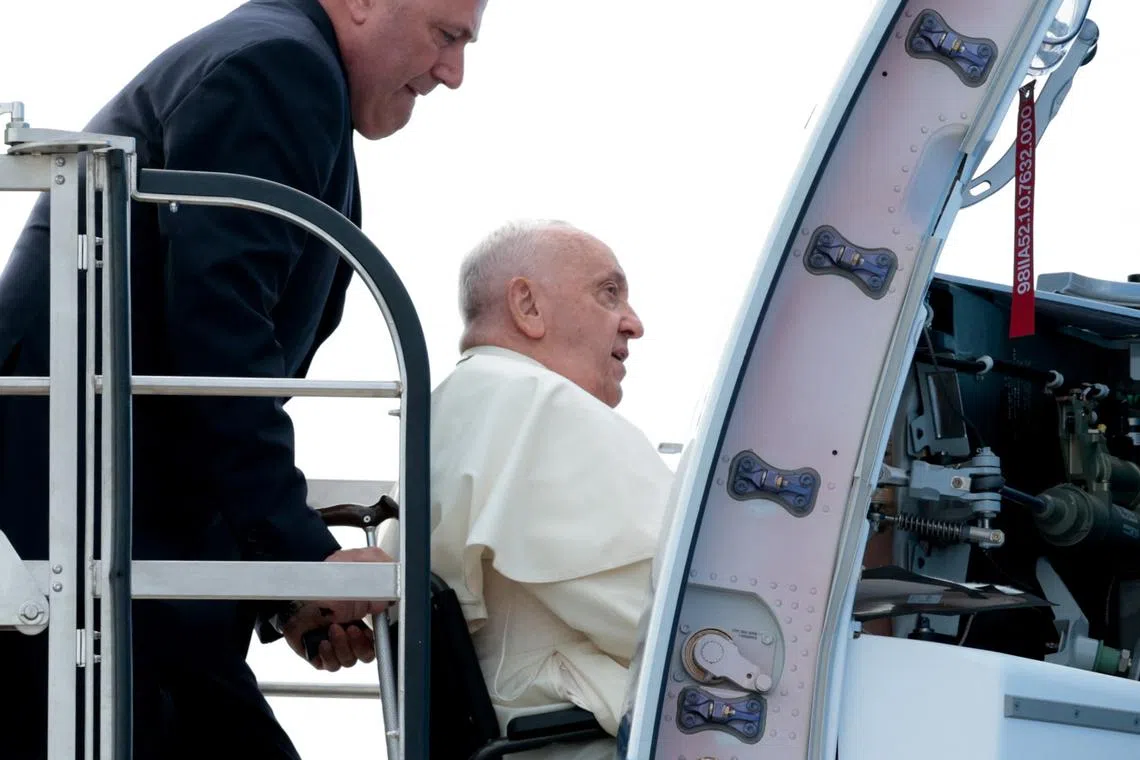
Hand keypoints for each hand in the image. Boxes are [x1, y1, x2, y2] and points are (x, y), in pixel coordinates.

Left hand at [282, 546, 391, 671]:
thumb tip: (392, 599)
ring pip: (349, 661)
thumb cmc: (328, 576)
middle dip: (361, 645)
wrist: (297, 586)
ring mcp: (334, 641)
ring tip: (333, 629)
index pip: (379, 640)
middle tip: (352, 628)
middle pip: (366, 654)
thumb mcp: (366, 566)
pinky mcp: (317, 651)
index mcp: (365, 616)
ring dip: (343, 647)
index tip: (370, 632)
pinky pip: (330, 665)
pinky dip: (328, 655)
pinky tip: (323, 640)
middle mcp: (351, 630)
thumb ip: (386, 578)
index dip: (376, 640)